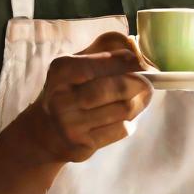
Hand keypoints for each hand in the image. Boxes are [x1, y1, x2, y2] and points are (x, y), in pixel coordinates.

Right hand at [25, 32, 152, 162]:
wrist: (44, 131)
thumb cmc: (69, 88)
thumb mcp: (77, 61)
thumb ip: (105, 48)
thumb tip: (136, 47)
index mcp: (61, 71)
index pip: (101, 62)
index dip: (126, 61)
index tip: (140, 62)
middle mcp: (62, 98)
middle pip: (116, 88)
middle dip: (139, 83)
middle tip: (149, 82)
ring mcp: (70, 125)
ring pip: (122, 110)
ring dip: (139, 102)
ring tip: (142, 97)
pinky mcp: (82, 146)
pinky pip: (120, 130)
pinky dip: (130, 122)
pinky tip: (125, 117)